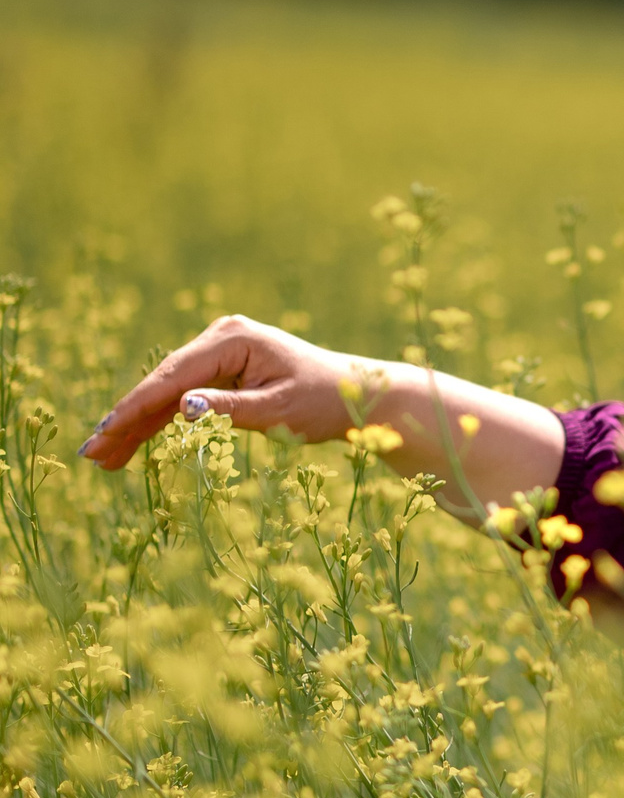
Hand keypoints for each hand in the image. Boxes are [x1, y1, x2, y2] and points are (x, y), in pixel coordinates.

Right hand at [82, 314, 357, 469]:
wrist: (359, 395)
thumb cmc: (325, 402)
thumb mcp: (278, 409)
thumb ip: (229, 409)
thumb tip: (183, 407)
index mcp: (233, 339)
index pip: (174, 376)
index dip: (136, 406)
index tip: (106, 431)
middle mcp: (221, 339)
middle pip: (163, 384)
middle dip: (127, 419)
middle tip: (91, 453)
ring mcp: (220, 354)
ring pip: (168, 394)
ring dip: (137, 426)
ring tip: (103, 459)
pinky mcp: (222, 371)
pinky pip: (183, 398)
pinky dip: (160, 422)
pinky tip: (131, 446)